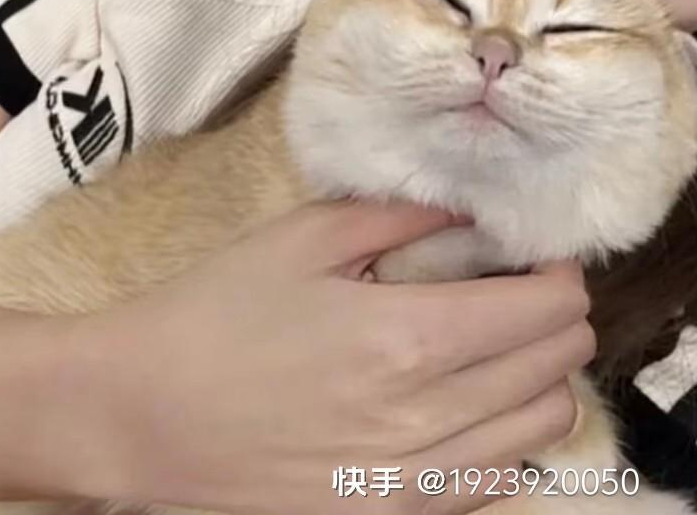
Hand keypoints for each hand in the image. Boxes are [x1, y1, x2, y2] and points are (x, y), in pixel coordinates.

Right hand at [78, 199, 594, 514]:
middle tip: (527, 292)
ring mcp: (408, 486)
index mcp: (407, 339)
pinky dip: (508, 438)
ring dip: (543, 379)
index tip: (542, 257)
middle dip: (561, 318)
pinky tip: (472, 405)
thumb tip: (472, 210)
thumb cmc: (217, 313)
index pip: (545, 310)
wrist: (135, 417)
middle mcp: (424, 422)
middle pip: (556, 367)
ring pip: (542, 431)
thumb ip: (402, 216)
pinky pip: (493, 484)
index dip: (562, 275)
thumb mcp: (306, 237)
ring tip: (504, 348)